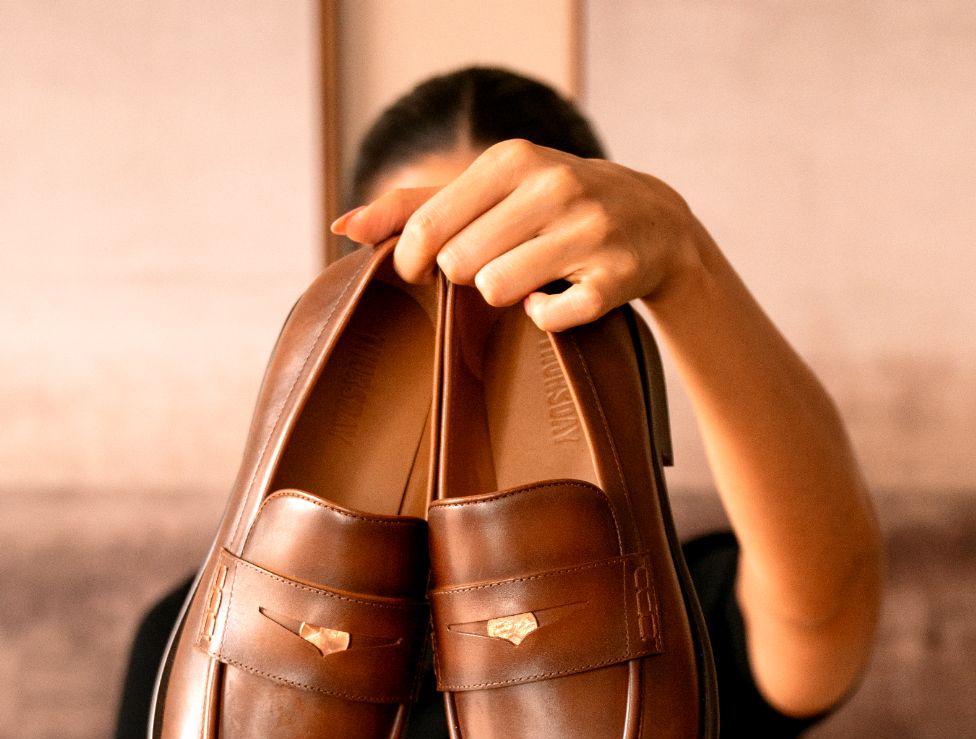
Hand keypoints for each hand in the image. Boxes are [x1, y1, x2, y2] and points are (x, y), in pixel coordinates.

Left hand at [331, 140, 700, 332]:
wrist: (654, 218)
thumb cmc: (550, 205)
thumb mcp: (491, 188)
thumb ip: (415, 206)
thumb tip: (342, 227)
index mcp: (512, 159)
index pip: (427, 227)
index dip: (411, 262)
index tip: (420, 271)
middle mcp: (553, 186)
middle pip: (459, 265)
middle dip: (465, 276)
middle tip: (491, 267)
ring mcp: (589, 232)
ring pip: (497, 290)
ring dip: (503, 297)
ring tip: (526, 279)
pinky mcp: (616, 278)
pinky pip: (548, 319)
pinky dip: (546, 319)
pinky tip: (559, 297)